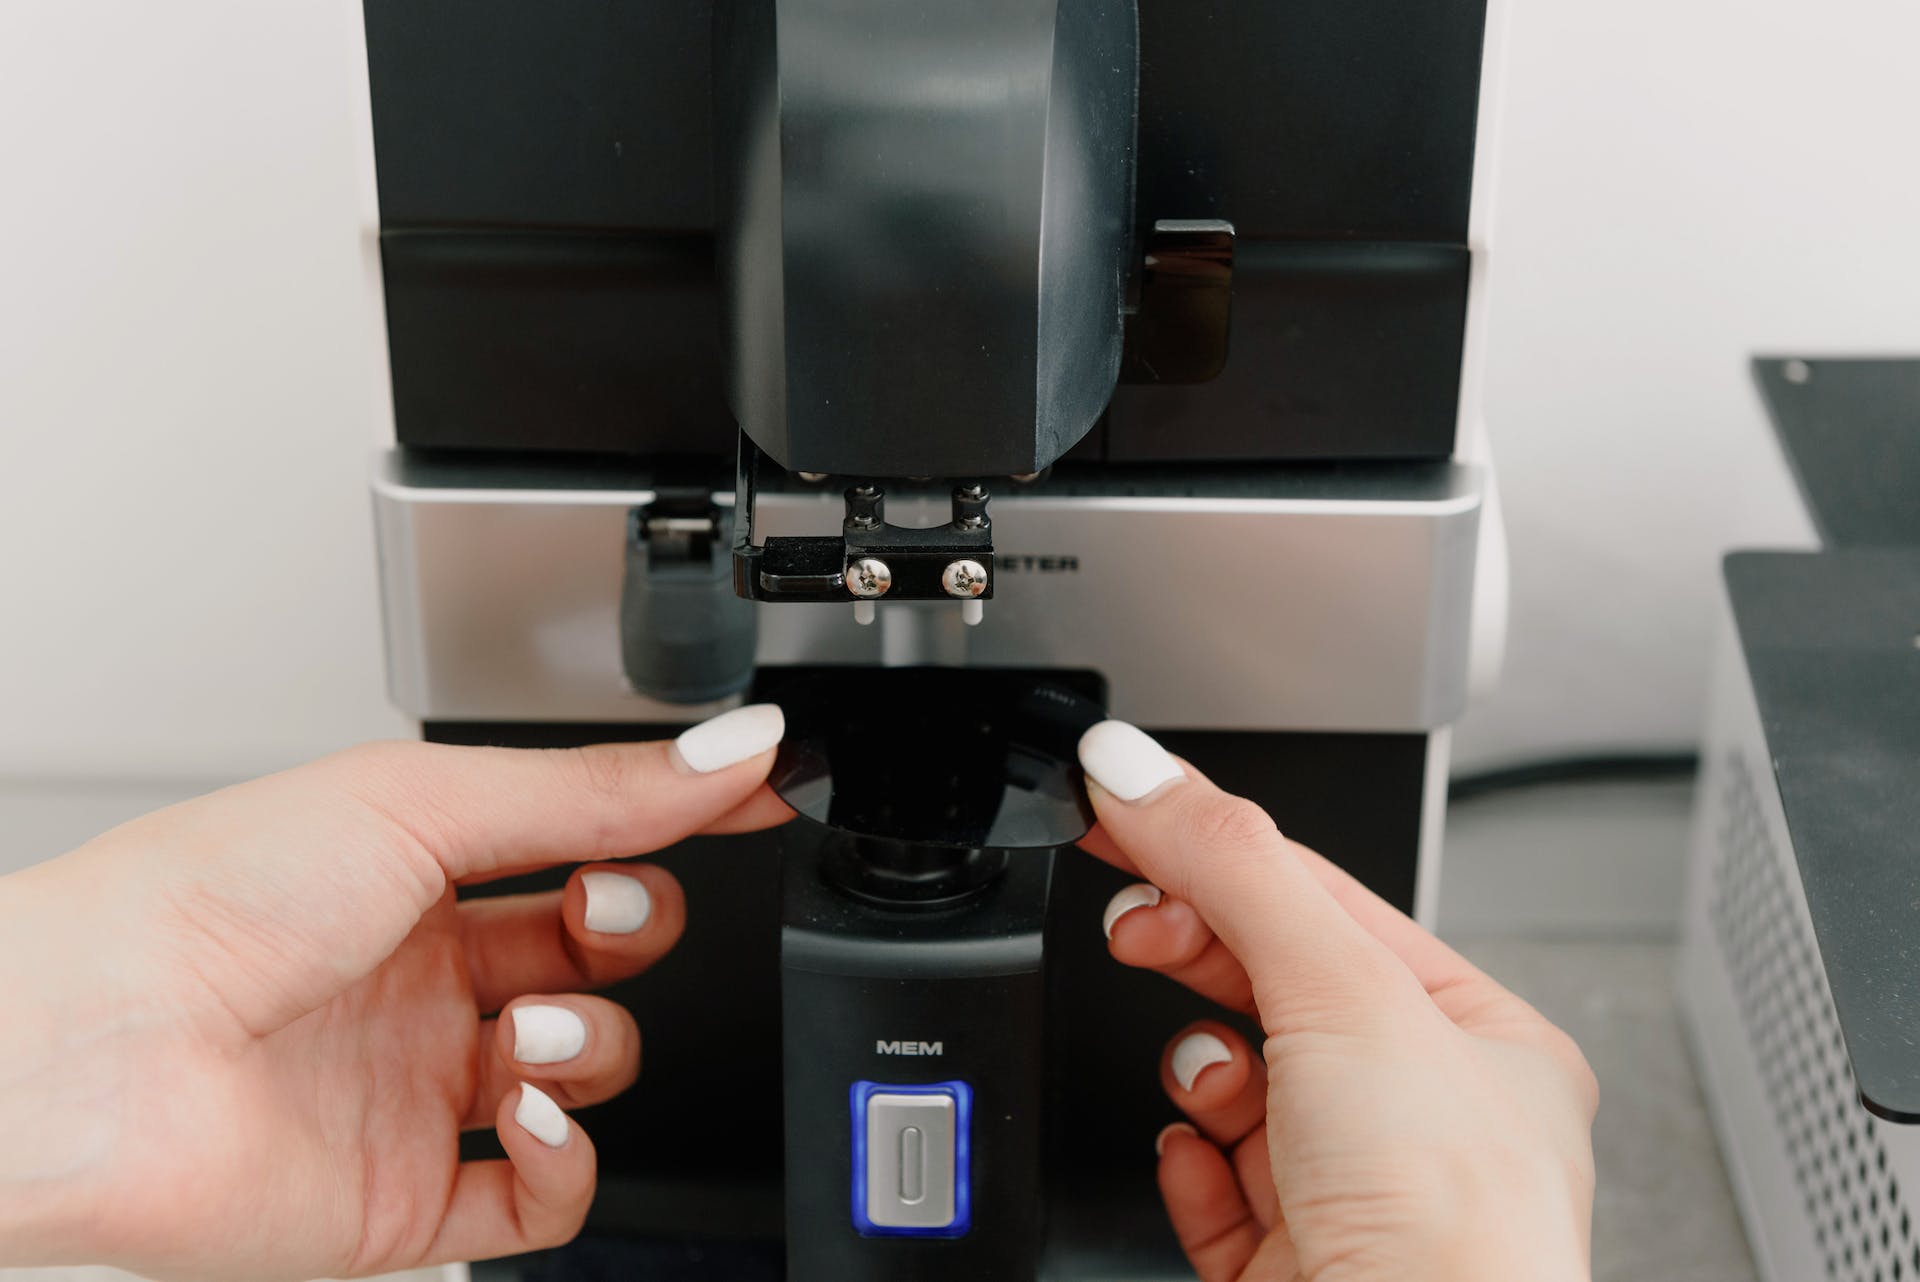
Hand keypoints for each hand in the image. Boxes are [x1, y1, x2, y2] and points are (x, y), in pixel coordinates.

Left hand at [0, 706, 789, 1281]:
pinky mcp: (404, 1200)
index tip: (757, 798)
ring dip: (593, 1043)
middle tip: (609, 913)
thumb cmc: (211, 898)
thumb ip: (601, 788)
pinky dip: (566, 1161)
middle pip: (597, 960)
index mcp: (416, 873)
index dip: (675, 827)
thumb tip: (736, 750)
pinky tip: (532, 1115)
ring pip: (581, 1075)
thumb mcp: (430, 801)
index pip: (587, 844)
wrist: (89, 1046)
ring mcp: (415, 1092)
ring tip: (538, 1024)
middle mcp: (421, 982)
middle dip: (632, 932)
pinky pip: (539, 1200)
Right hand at [1076, 721, 1597, 1281]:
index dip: (1221, 850)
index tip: (1129, 804)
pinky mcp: (1287, 1267)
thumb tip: (1141, 771)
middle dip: (1197, 950)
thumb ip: (1233, 869)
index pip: (1329, 904)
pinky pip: (1211, 1184)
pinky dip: (1189, 1162)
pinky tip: (1197, 1156)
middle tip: (1132, 917)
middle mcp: (1427, 1122)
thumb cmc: (1451, 1233)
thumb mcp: (1342, 993)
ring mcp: (1355, 1198)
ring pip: (1238, 1089)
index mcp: (1483, 1043)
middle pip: (1275, 988)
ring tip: (1207, 1080)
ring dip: (1202, 1070)